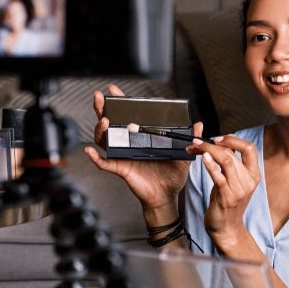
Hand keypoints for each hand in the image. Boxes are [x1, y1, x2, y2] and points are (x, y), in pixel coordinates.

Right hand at [84, 84, 194, 210]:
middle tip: (100, 97)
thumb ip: (190, 139)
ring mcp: (123, 156)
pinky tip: (90, 151)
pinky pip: (105, 164)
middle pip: (111, 124)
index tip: (114, 91)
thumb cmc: (172, 177)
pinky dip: (96, 158)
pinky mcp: (122, 169)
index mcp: (142, 137)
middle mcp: (129, 144)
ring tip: (104, 121)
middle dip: (103, 109)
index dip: (120, 103)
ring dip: (101, 130)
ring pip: (105, 140)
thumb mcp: (183, 155)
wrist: (167, 196)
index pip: (129, 116)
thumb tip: (198, 125)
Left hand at [188, 134, 260, 246]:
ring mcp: (239, 189)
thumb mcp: (234, 182)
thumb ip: (231, 165)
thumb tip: (220, 145)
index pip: (250, 148)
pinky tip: (203, 158)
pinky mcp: (227, 197)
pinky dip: (210, 165)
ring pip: (226, 160)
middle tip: (197, 142)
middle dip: (212, 144)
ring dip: (208, 151)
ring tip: (196, 147)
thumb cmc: (227, 204)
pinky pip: (219, 176)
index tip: (218, 138)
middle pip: (233, 153)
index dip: (233, 140)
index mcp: (253, 175)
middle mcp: (249, 181)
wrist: (227, 228)